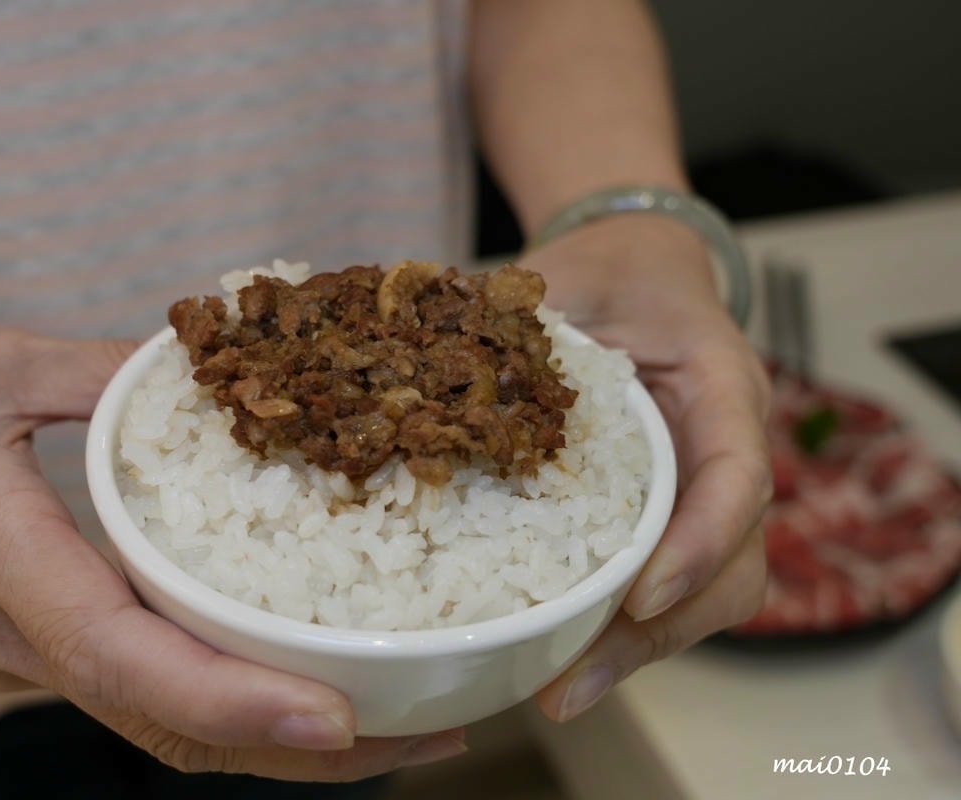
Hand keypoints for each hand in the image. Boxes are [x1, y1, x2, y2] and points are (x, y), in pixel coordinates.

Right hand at [0, 327, 464, 779]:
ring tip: (392, 725)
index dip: (232, 700)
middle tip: (430, 734)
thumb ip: (100, 373)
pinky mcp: (20, 650)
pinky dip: (223, 708)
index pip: (119, 652)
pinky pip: (136, 695)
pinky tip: (288, 686)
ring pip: (157, 727)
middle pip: (166, 723)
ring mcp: (13, 656)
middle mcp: (10, 631)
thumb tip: (215, 376)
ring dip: (273, 744)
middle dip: (299, 751)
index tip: (337, 722)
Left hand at [518, 215, 771, 719]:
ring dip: (639, 651)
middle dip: (660, 632)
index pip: (735, 476)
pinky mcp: (668, 517)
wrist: (637, 274)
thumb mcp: (568, 281)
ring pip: (708, 594)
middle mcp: (725, 452)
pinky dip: (619, 630)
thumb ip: (519, 326)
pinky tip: (557, 661)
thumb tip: (424, 375)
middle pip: (734, 566)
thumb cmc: (611, 274)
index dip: (699, 543)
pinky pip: (663, 584)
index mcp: (720, 386)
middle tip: (573, 681)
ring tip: (560, 691)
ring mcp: (704, 494)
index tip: (639, 596)